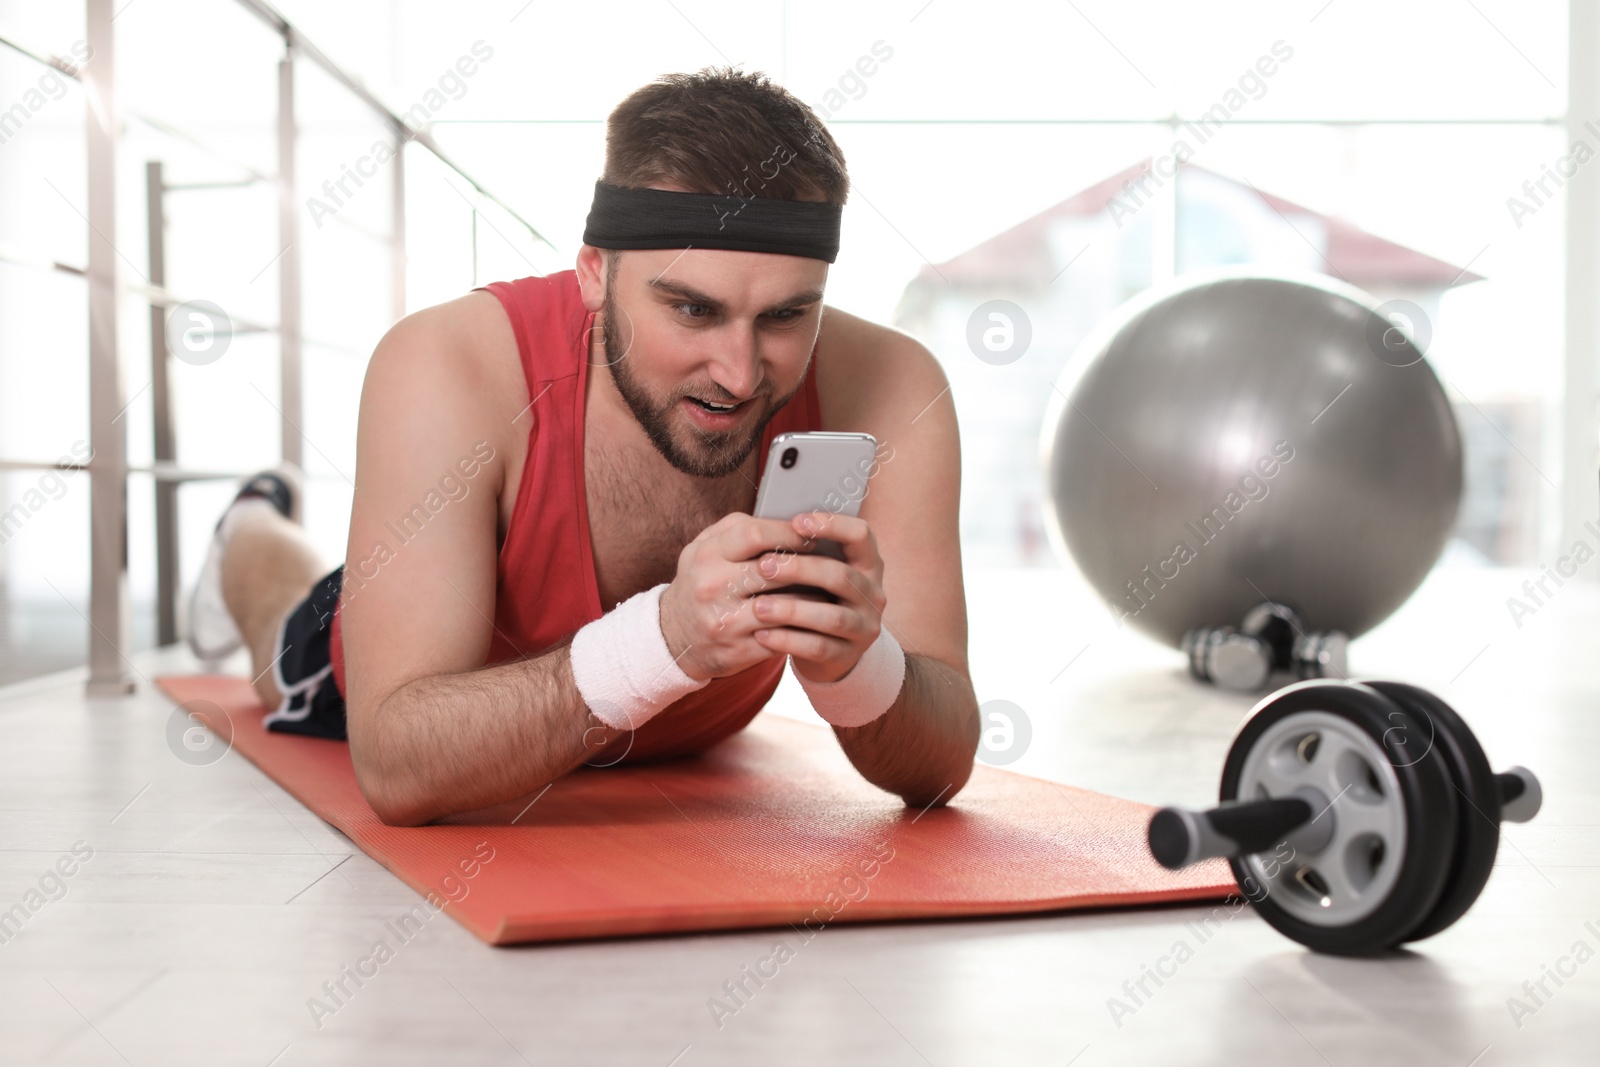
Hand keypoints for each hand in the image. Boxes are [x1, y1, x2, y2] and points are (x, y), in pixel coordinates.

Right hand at [658, 512, 824, 681]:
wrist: (673, 637)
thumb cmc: (700, 583)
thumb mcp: (704, 548)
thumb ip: (737, 528)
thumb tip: (782, 518)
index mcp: (707, 555)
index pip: (755, 534)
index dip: (789, 533)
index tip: (811, 535)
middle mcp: (713, 587)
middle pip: (774, 570)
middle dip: (807, 565)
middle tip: (829, 563)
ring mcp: (725, 621)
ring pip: (784, 606)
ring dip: (812, 599)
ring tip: (828, 590)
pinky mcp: (738, 650)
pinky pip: (781, 637)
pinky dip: (803, 628)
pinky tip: (814, 619)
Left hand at [748, 511, 886, 684]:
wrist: (828, 653)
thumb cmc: (815, 598)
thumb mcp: (817, 573)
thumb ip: (804, 551)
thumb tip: (766, 523)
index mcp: (867, 563)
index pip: (861, 534)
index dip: (832, 524)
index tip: (797, 521)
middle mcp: (872, 594)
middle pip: (841, 576)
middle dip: (801, 568)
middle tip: (764, 565)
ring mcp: (863, 627)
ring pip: (832, 617)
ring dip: (792, 609)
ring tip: (758, 606)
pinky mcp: (847, 655)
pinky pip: (818, 647)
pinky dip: (787, 640)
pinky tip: (762, 633)